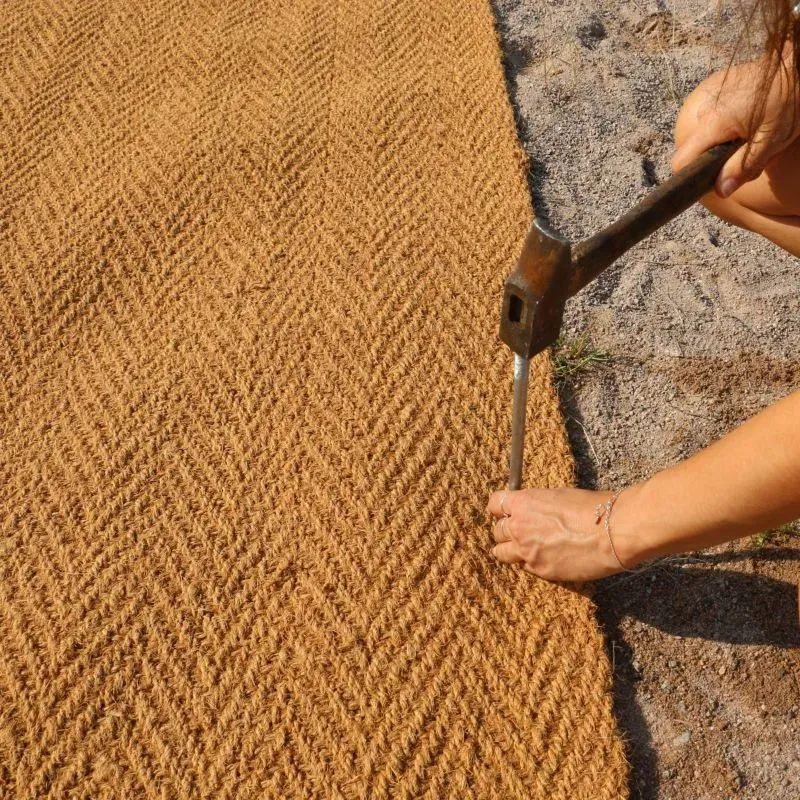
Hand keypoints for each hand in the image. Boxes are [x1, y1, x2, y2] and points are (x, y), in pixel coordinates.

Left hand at [486, 486, 641, 581]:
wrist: (613, 531)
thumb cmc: (592, 508)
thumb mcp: (558, 496)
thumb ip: (537, 505)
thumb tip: (531, 511)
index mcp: (523, 503)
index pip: (494, 504)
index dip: (500, 509)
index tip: (506, 512)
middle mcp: (519, 527)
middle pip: (497, 531)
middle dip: (507, 530)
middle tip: (520, 531)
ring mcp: (528, 552)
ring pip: (501, 553)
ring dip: (510, 550)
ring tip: (525, 548)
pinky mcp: (541, 571)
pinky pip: (524, 568)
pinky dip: (529, 563)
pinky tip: (544, 558)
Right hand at [672, 59, 799, 197]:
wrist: (798, 66)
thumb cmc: (789, 99)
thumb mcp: (770, 141)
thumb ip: (742, 167)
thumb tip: (720, 190)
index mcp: (713, 124)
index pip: (681, 160)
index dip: (691, 176)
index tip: (711, 182)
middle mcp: (707, 113)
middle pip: (696, 151)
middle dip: (717, 162)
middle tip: (748, 159)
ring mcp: (714, 103)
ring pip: (709, 138)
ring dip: (727, 147)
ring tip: (756, 141)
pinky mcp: (723, 98)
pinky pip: (718, 124)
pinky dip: (732, 132)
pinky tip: (755, 127)